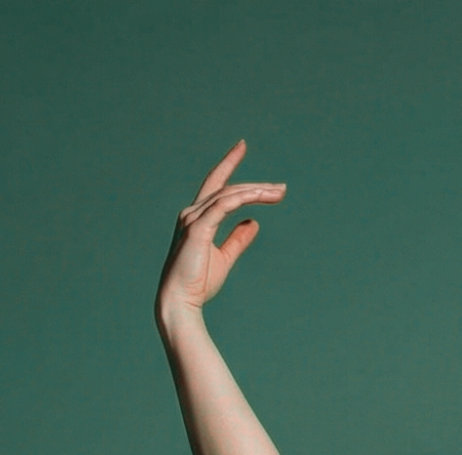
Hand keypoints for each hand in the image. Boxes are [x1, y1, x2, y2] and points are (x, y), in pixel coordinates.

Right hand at [155, 139, 284, 326]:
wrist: (180, 302)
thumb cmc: (198, 283)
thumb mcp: (224, 258)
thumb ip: (237, 240)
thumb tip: (253, 222)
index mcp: (198, 217)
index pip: (215, 184)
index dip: (228, 163)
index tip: (242, 146)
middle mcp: (193, 213)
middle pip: (228, 188)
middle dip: (255, 186)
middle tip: (281, 188)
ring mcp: (193, 218)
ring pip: (228, 194)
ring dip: (255, 191)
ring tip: (278, 193)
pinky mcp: (197, 228)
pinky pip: (224, 206)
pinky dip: (242, 199)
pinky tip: (260, 197)